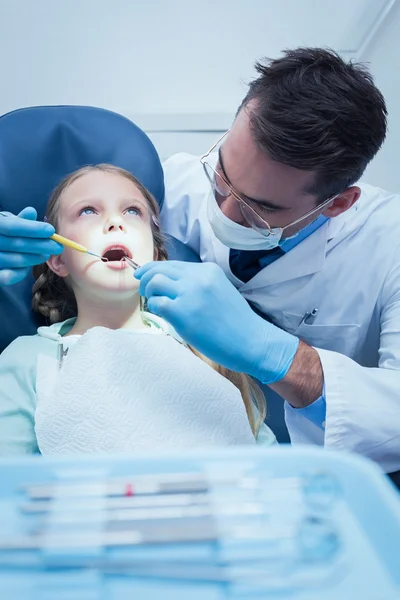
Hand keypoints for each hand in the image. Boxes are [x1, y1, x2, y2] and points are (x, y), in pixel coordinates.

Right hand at [0, 207, 61, 285]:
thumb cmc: (2, 233)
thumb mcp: (7, 222)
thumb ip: (20, 220)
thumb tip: (32, 212)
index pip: (13, 226)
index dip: (33, 229)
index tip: (51, 230)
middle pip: (17, 244)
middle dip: (40, 245)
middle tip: (58, 246)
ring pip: (15, 260)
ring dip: (34, 258)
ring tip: (46, 255)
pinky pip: (8, 276)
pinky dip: (21, 272)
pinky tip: (29, 267)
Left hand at [135, 260, 298, 382]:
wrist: (251, 341)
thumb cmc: (237, 323)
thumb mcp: (220, 291)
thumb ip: (199, 285)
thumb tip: (171, 286)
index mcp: (208, 270)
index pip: (173, 264)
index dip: (156, 269)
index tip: (146, 276)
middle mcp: (197, 277)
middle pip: (160, 269)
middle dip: (146, 278)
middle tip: (143, 289)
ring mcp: (189, 293)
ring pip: (154, 282)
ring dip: (149, 292)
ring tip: (154, 303)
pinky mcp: (181, 312)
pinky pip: (156, 303)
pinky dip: (154, 307)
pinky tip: (162, 315)